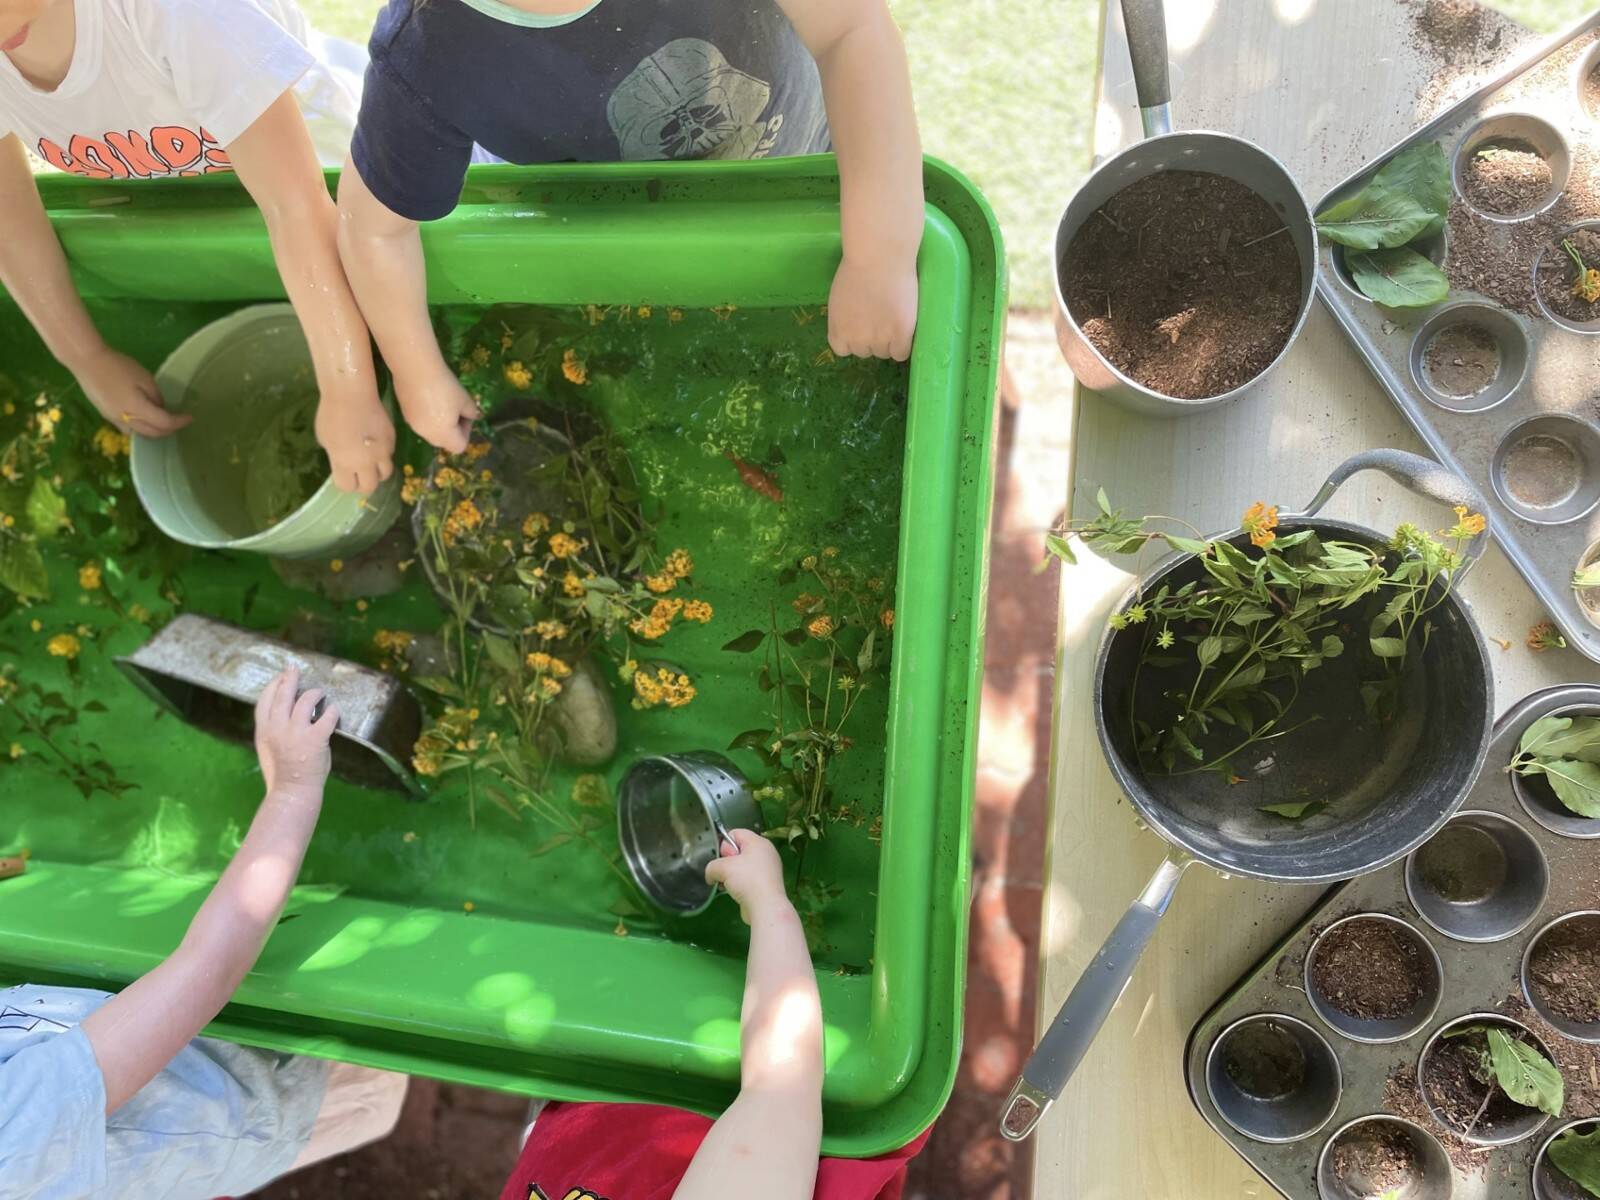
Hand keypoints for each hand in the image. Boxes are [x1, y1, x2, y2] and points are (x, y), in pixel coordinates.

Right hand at [70, 344, 190, 437]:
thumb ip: (156, 397)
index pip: (164, 423)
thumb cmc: (117, 366)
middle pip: (152, 434)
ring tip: (164, 423)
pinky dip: (141, 430)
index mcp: (137, 409)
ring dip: (155, 432)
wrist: (87, 362)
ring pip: (140, 435)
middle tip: (179, 422)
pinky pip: (128, 430)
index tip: (189, 418)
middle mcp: (125, 420)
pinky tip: (146, 421)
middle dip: (169, 430)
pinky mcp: (107, 417)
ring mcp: (114, 420)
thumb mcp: (144, 378)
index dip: (179, 422)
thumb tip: (161, 409)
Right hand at [253, 666, 338, 802]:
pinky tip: (334, 710)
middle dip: (290, 678)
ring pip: (307, 700)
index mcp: (263, 731)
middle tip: (295, 668)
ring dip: (315, 693)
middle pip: (283, 694)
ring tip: (321, 693)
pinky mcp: (315, 738)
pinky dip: (333, 710)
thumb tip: (285, 712)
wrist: (292, 792)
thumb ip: (273, 730)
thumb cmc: (282, 773)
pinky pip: (328, 715)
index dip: (273, 685)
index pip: (265, 700)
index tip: (280, 677)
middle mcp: (277, 727)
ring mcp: (296, 732)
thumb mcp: (267, 749)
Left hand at [315, 382, 396, 493]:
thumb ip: (336, 456)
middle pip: (370, 486)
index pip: (348, 487)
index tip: (344, 478)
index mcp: (345, 462)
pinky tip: (375, 444)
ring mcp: (382, 451)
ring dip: (377, 472)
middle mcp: (366, 462)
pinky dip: (383, 455)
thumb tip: (343, 461)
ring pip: (385, 473)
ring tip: (371, 464)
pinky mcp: (392, 440)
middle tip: (359, 477)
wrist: (351, 394)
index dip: (346, 485)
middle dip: (364, 484)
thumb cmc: (331, 414)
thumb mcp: (325, 439)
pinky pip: (390, 454)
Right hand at [395, 360, 480, 454]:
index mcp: (443, 435)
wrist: (415, 369)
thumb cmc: (445, 387)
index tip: (466, 415)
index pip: (459, 446)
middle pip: (444, 441)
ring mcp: (413, 425)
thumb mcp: (465, 399)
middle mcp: (426, 435)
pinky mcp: (404, 414)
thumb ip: (471, 412)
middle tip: (456, 409)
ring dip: (440, 422)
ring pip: (431, 431)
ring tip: (442, 401)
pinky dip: (427, 415)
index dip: (466, 432)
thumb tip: (471, 416)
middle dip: (453, 429)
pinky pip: (420, 421)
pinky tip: (429, 396)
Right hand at [705, 829, 791, 924]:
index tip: (722, 858)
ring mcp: (767, 869)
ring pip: (741, 866)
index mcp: (758, 842)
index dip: (724, 844)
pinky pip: (747, 878)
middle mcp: (765, 853)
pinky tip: (733, 892)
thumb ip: (711, 866)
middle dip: (726, 862)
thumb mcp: (722, 868)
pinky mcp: (766, 884)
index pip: (735, 833)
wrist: (765, 907)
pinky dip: (738, 884)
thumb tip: (712, 876)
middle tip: (724, 872)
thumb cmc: (747, 880)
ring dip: (730, 875)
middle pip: (737, 850)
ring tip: (726, 884)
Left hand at [827, 253, 917, 360]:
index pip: (843, 350)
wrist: (879, 256)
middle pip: (865, 352)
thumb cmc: (858, 266)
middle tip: (881, 317)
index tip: (861, 327)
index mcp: (837, 330)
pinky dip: (903, 344)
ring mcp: (879, 339)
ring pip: (885, 353)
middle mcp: (856, 339)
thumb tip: (856, 323)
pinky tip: (905, 328)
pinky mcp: (900, 334)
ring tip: (894, 317)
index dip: (854, 338)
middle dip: (872, 338)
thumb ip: (845, 317)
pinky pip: (901, 353)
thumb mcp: (840, 297)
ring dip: (889, 341)